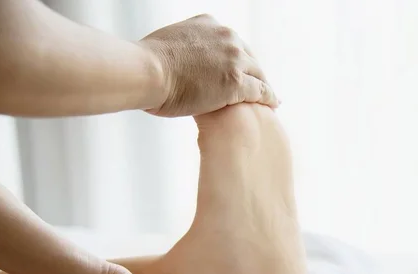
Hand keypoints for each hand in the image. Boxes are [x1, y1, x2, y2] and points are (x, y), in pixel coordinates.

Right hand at [139, 14, 278, 116]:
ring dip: (264, 86)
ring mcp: (234, 58)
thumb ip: (180, 52)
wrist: (146, 72)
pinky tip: (273, 105)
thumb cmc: (145, 65)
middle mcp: (226, 36)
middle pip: (248, 56)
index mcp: (208, 24)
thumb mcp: (167, 45)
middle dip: (253, 71)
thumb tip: (173, 64)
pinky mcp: (237, 82)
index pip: (230, 42)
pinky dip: (269, 98)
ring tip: (270, 99)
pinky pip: (261, 91)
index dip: (236, 57)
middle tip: (258, 85)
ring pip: (258, 73)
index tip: (239, 67)